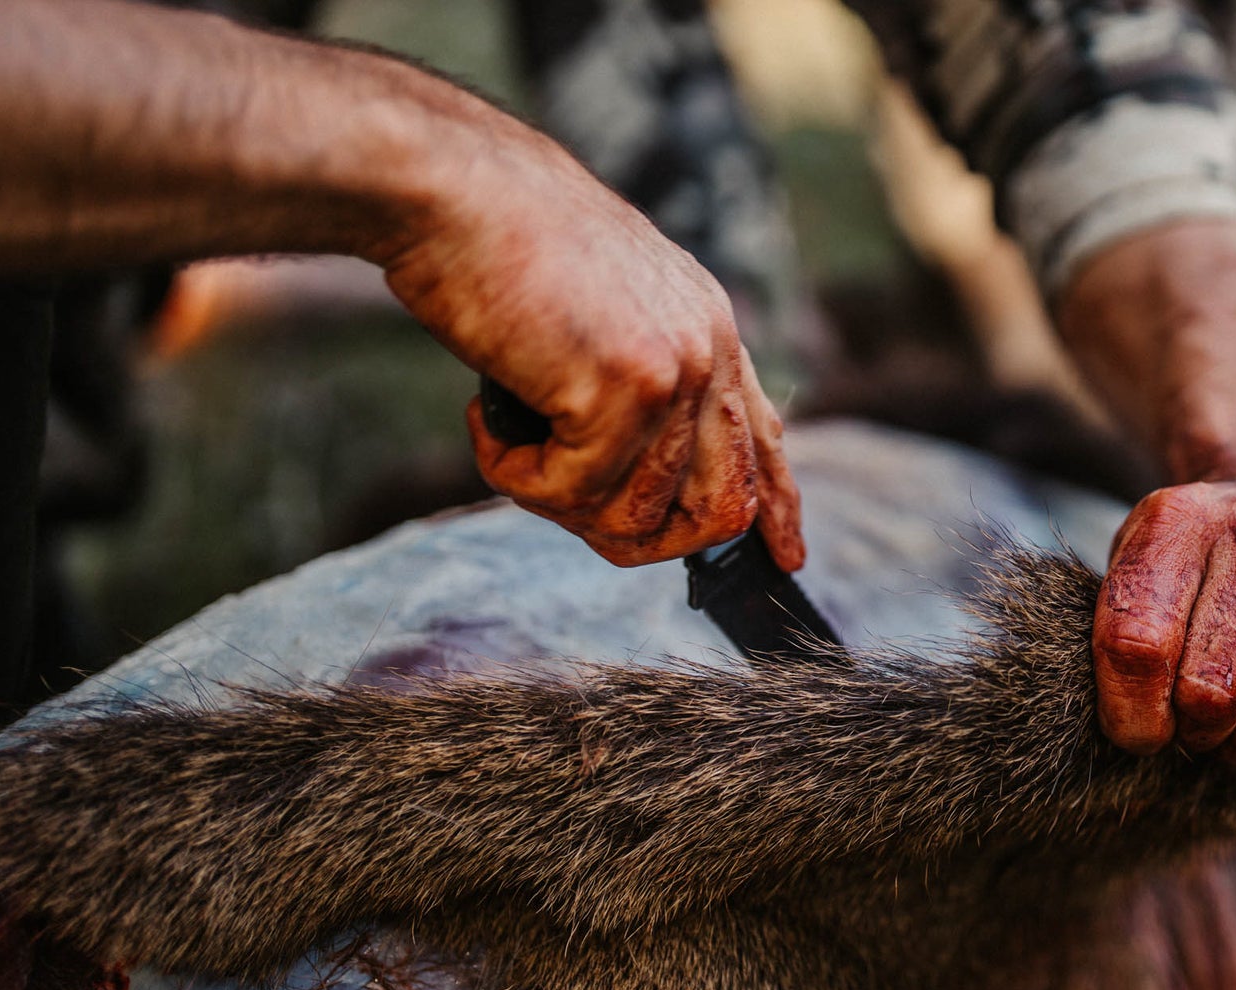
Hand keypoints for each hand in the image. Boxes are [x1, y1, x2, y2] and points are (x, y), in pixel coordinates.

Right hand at [372, 141, 802, 569]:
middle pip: (718, 508)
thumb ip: (636, 371)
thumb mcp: (597, 305)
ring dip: (553, 499)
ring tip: (505, 437)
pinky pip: (571, 495)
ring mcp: (675, 370)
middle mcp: (709, 348)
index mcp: (708, 322)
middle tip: (557, 501)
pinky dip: (512, 475)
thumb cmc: (495, 242)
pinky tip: (484, 418)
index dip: (776, 506)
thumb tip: (635, 472)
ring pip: (634, 514)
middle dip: (638, 538)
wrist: (450, 186)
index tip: (784, 557)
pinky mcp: (623, 391)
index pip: (763, 437)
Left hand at [1094, 480, 1235, 764]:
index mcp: (1185, 519)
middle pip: (1209, 694)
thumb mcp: (1139, 563)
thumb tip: (1139, 734)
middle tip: (1190, 718)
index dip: (1130, 714)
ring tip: (1233, 715)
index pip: (1137, 646)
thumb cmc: (1201, 556)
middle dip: (1189, 731)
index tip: (1138, 729)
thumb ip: (1120, 638)